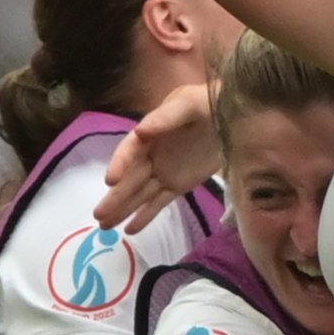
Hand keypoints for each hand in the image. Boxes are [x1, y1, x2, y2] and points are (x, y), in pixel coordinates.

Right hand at [98, 79, 220, 228]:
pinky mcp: (178, 185)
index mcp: (150, 132)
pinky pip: (159, 202)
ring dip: (123, 209)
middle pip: (130, 178)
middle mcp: (151, 154)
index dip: (119, 164)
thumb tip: (139, 132)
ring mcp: (164, 172)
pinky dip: (146, 216)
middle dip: (115, 196)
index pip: (129, 150)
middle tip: (98, 215)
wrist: (234, 118)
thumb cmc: (208, 104)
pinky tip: (130, 230)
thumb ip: (165, 118)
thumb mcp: (189, 104)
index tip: (111, 181)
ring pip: (140, 194)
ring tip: (105, 227)